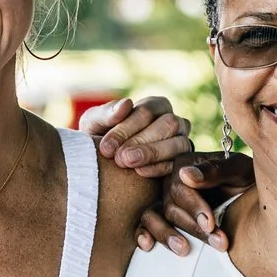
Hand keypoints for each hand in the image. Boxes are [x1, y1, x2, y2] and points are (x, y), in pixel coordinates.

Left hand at [77, 95, 193, 175]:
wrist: (101, 163)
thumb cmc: (100, 137)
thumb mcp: (95, 122)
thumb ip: (107, 113)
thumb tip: (126, 104)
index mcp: (156, 105)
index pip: (147, 112)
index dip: (126, 129)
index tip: (107, 147)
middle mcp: (174, 122)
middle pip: (168, 125)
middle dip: (142, 142)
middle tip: (119, 158)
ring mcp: (181, 143)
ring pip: (179, 144)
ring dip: (153, 154)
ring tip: (128, 163)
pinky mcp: (180, 164)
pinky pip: (177, 164)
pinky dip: (159, 168)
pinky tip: (139, 172)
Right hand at [137, 151, 254, 254]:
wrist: (254, 197)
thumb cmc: (248, 179)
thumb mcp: (239, 170)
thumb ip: (215, 170)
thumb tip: (185, 175)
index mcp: (186, 164)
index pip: (181, 187)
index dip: (194, 207)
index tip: (211, 223)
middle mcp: (171, 181)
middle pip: (171, 206)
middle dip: (193, 227)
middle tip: (218, 243)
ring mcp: (165, 200)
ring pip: (153, 217)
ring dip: (167, 235)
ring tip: (184, 250)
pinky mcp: (163, 218)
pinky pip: (145, 225)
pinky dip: (143, 234)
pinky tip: (148, 246)